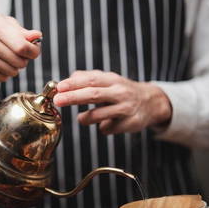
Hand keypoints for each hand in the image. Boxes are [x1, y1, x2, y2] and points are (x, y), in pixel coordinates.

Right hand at [0, 13, 41, 81]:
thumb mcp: (2, 21)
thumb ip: (21, 31)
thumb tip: (37, 37)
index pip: (23, 47)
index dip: (33, 52)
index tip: (33, 52)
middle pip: (19, 62)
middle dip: (23, 61)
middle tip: (18, 55)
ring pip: (11, 72)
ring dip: (14, 68)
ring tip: (7, 59)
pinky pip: (1, 78)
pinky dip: (4, 74)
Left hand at [53, 70, 171, 133]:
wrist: (150, 102)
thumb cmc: (121, 91)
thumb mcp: (108, 80)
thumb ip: (87, 78)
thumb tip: (67, 80)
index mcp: (112, 80)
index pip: (90, 80)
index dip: (73, 84)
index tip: (59, 88)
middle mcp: (120, 92)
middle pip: (93, 94)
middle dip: (73, 97)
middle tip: (58, 101)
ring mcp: (126, 108)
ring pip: (100, 115)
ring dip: (86, 118)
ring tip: (81, 118)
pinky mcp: (131, 123)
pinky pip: (108, 128)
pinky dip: (102, 127)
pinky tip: (107, 123)